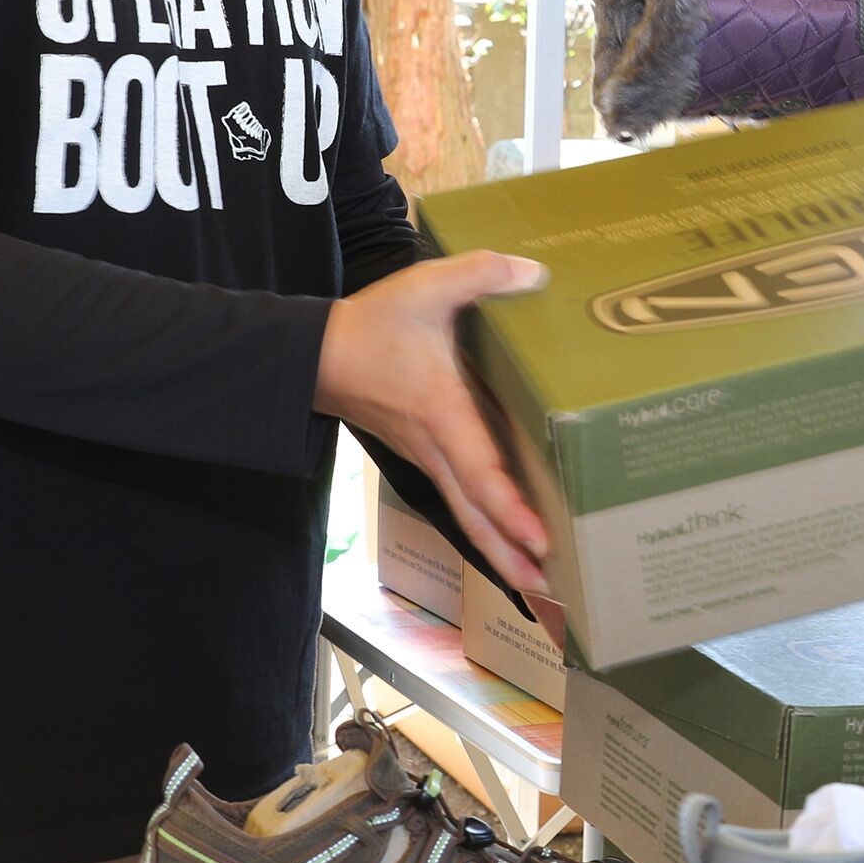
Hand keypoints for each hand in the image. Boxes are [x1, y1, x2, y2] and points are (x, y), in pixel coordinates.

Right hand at [317, 252, 552, 590]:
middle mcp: (436, 448)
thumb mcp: (426, 288)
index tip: (538, 539)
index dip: (509, 510)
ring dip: (498, 548)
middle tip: (549, 591)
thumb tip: (532, 271)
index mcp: (442, 415)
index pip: (480, 474)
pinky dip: (483, 524)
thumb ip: (479, 273)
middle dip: (509, 555)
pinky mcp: (423, 454)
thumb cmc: (371, 325)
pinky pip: (458, 498)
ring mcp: (427, 457)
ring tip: (535, 580)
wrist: (315, 354)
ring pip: (466, 513)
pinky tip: (505, 533)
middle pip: (474, 516)